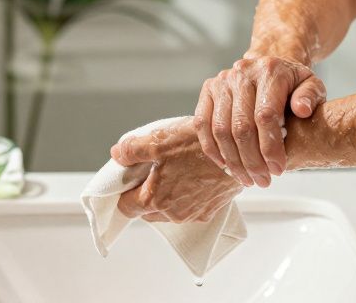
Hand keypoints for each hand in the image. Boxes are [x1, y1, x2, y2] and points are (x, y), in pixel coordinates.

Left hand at [111, 119, 241, 223]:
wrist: (238, 152)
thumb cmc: (198, 147)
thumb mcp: (158, 140)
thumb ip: (132, 149)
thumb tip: (117, 155)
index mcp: (154, 199)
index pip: (125, 207)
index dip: (122, 191)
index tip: (127, 179)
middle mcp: (172, 213)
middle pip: (146, 210)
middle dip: (145, 193)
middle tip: (152, 169)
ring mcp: (192, 214)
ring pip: (168, 209)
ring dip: (166, 194)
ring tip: (175, 170)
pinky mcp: (209, 211)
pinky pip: (189, 207)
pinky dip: (186, 195)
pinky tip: (192, 176)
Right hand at [194, 56, 324, 186]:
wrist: (269, 66)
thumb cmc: (292, 83)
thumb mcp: (312, 85)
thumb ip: (310, 96)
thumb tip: (302, 110)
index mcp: (270, 70)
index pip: (265, 115)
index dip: (270, 147)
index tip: (278, 169)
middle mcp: (242, 73)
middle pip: (241, 126)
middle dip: (252, 161)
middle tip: (263, 181)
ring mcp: (222, 81)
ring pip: (220, 129)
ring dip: (234, 161)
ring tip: (248, 179)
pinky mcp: (208, 89)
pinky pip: (203, 125)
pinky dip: (213, 149)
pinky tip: (227, 166)